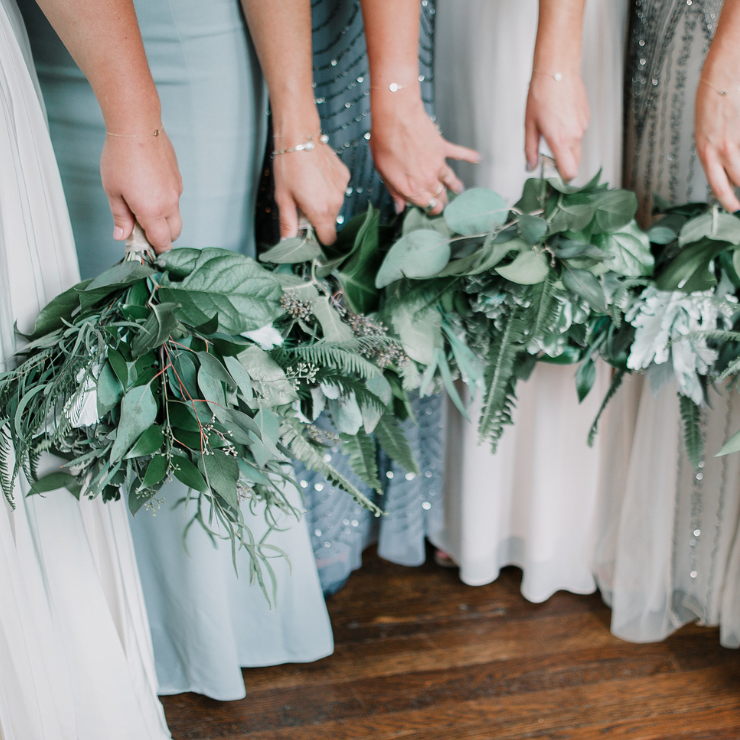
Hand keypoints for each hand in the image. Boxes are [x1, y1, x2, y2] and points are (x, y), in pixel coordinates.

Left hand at [100, 130, 182, 253]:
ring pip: (175, 215)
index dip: (155, 250)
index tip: (145, 250)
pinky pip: (174, 197)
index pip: (162, 242)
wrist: (137, 126)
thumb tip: (122, 235)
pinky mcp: (177, 178)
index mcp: (152, 211)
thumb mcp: (113, 191)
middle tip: (144, 231)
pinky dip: (165, 201)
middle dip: (163, 237)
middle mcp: (169, 204)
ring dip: (164, 219)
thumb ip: (120, 217)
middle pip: (174, 233)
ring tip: (142, 205)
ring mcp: (176, 190)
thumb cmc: (121, 157)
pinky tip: (148, 187)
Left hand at [273, 138, 350, 244]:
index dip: (318, 239)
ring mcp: (342, 188)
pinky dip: (328, 189)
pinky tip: (316, 177)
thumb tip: (286, 243)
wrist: (299, 136)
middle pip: (330, 222)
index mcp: (321, 211)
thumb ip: (288, 224)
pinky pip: (337, 191)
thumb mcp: (283, 198)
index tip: (308, 233)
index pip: (329, 239)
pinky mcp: (344, 176)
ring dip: (322, 203)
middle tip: (301, 205)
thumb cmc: (288, 165)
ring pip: (334, 206)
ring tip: (308, 187)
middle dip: (317, 219)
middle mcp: (336, 202)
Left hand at [369, 91, 479, 214]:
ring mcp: (438, 165)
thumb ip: (395, 192)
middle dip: (442, 201)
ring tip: (459, 190)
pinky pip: (459, 154)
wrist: (396, 119)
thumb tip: (399, 207)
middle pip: (440, 196)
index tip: (428, 209)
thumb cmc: (386, 144)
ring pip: (450, 180)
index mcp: (413, 189)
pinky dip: (470, 156)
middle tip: (443, 203)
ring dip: (455, 186)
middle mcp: (428, 180)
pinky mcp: (442, 148)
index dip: (429, 209)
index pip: (427, 206)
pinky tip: (477, 159)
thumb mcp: (384, 173)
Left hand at [525, 72, 589, 180]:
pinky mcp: (587, 118)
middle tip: (548, 154)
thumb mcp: (529, 125)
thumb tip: (530, 166)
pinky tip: (560, 119)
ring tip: (552, 130)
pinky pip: (579, 134)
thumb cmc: (542, 94)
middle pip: (575, 163)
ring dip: (566, 147)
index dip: (562, 178)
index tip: (552, 175)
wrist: (558, 71)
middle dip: (563, 164)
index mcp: (560, 140)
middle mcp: (575, 136)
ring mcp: (583, 127)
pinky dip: (570, 134)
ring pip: (577, 148)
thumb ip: (530, 150)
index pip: (569, 172)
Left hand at [695, 78, 739, 212]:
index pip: (718, 185)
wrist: (723, 72)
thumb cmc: (712, 97)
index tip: (734, 207)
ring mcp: (738, 138)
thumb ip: (713, 150)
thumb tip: (725, 167)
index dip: (727, 199)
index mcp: (706, 151)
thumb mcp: (704, 130)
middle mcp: (722, 149)